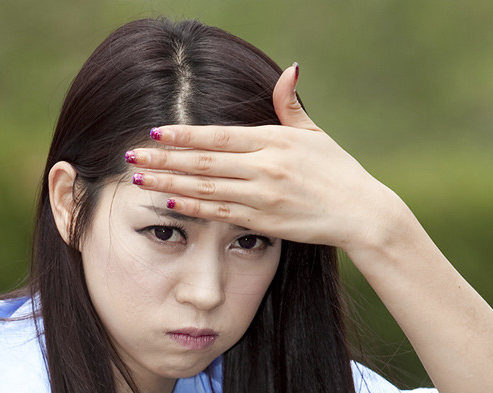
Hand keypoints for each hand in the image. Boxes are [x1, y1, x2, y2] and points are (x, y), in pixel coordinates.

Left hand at [125, 65, 396, 254]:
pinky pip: (221, 214)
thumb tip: (288, 70)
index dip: (183, 136)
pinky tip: (169, 203)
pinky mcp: (265, 222)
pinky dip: (193, 208)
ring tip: (139, 180)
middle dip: (164, 159)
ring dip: (169, 184)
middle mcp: (265, 167)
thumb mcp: (314, 134)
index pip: (218, 136)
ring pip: (206, 188)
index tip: (154, 134)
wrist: (361, 213)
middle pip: (203, 162)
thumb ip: (291, 106)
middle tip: (131, 157)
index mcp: (273, 140)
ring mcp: (263, 196)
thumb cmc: (337, 172)